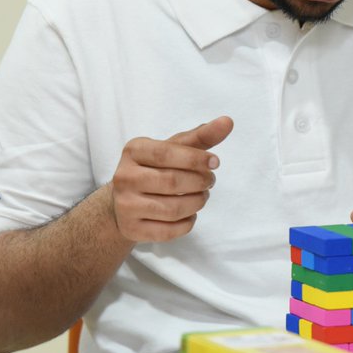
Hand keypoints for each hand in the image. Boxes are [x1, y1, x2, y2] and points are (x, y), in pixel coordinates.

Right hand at [110, 116, 233, 241]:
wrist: (125, 201)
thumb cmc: (156, 168)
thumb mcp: (174, 149)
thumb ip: (201, 136)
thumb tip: (228, 121)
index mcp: (133, 151)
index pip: (166, 153)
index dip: (195, 159)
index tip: (216, 162)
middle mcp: (124, 177)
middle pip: (171, 182)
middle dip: (199, 182)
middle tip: (209, 182)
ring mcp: (125, 205)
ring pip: (172, 209)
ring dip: (197, 203)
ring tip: (202, 196)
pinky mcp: (131, 229)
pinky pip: (168, 231)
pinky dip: (187, 223)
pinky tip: (190, 214)